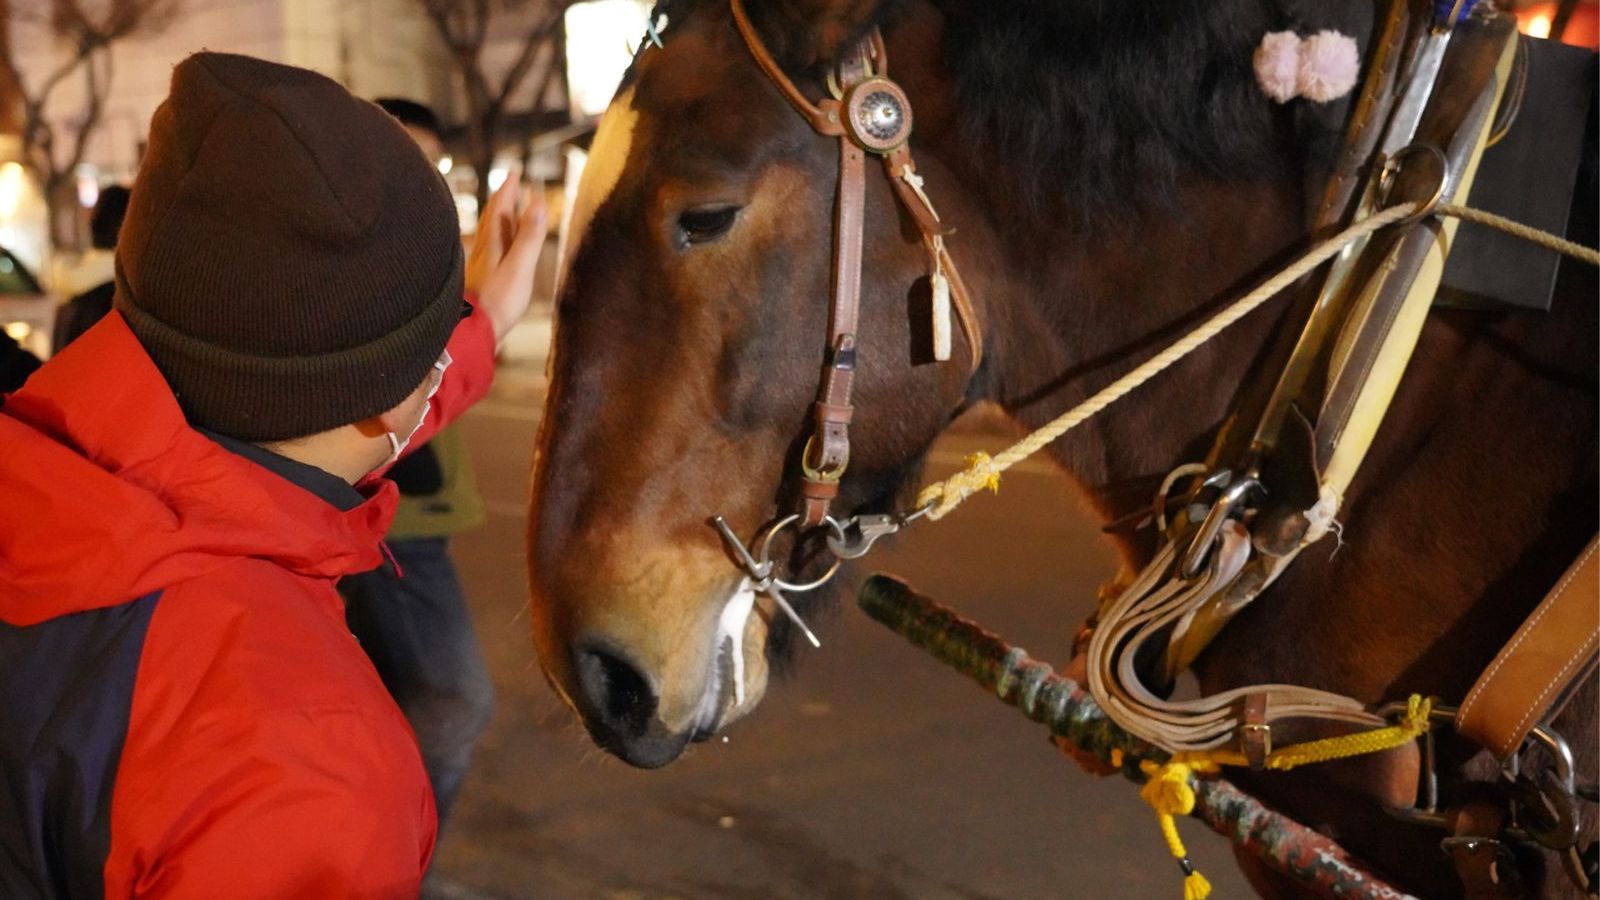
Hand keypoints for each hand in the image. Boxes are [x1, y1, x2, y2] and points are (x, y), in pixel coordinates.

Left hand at [466, 165, 548, 343]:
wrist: (473, 332)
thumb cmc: (498, 301)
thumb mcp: (520, 267)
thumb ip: (529, 237)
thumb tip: (537, 203)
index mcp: (494, 243)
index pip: (501, 207)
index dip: (509, 188)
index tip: (515, 170)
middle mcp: (484, 249)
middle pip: (493, 217)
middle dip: (504, 198)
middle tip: (511, 183)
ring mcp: (481, 265)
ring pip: (489, 233)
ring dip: (500, 218)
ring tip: (506, 210)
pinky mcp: (481, 279)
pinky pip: (489, 250)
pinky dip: (497, 239)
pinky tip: (496, 248)